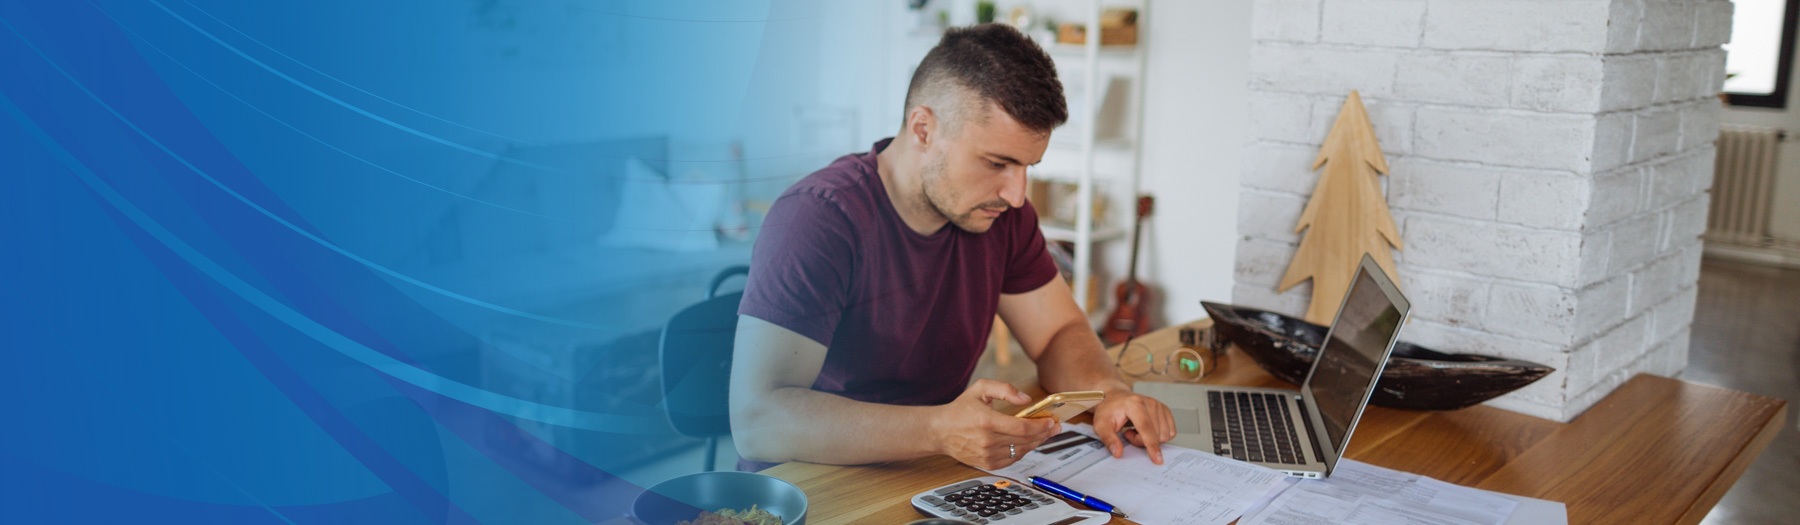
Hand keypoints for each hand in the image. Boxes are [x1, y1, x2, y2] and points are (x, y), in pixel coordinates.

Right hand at [930, 379, 1062, 469]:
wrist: (940, 430)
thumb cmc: (960, 409)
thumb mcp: (980, 388)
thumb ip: (1005, 389)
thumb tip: (1026, 399)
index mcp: (987, 421)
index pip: (1023, 428)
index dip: (1041, 426)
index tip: (1052, 421)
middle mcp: (987, 441)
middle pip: (1026, 441)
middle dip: (1044, 434)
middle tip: (1054, 427)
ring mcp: (987, 455)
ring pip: (1021, 452)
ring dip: (1036, 443)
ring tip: (1043, 434)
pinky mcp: (986, 464)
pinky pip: (1012, 460)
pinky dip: (1023, 451)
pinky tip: (1028, 443)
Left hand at [1090, 390, 1176, 463]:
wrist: (1115, 397)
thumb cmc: (1108, 410)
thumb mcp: (1101, 425)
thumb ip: (1108, 439)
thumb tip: (1118, 453)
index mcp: (1134, 403)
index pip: (1146, 427)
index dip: (1152, 445)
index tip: (1157, 459)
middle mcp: (1149, 402)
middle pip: (1155, 434)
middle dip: (1141, 441)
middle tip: (1128, 433)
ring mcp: (1159, 405)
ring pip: (1164, 435)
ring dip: (1150, 439)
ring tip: (1136, 429)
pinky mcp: (1165, 409)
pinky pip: (1170, 432)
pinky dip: (1159, 435)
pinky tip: (1146, 429)